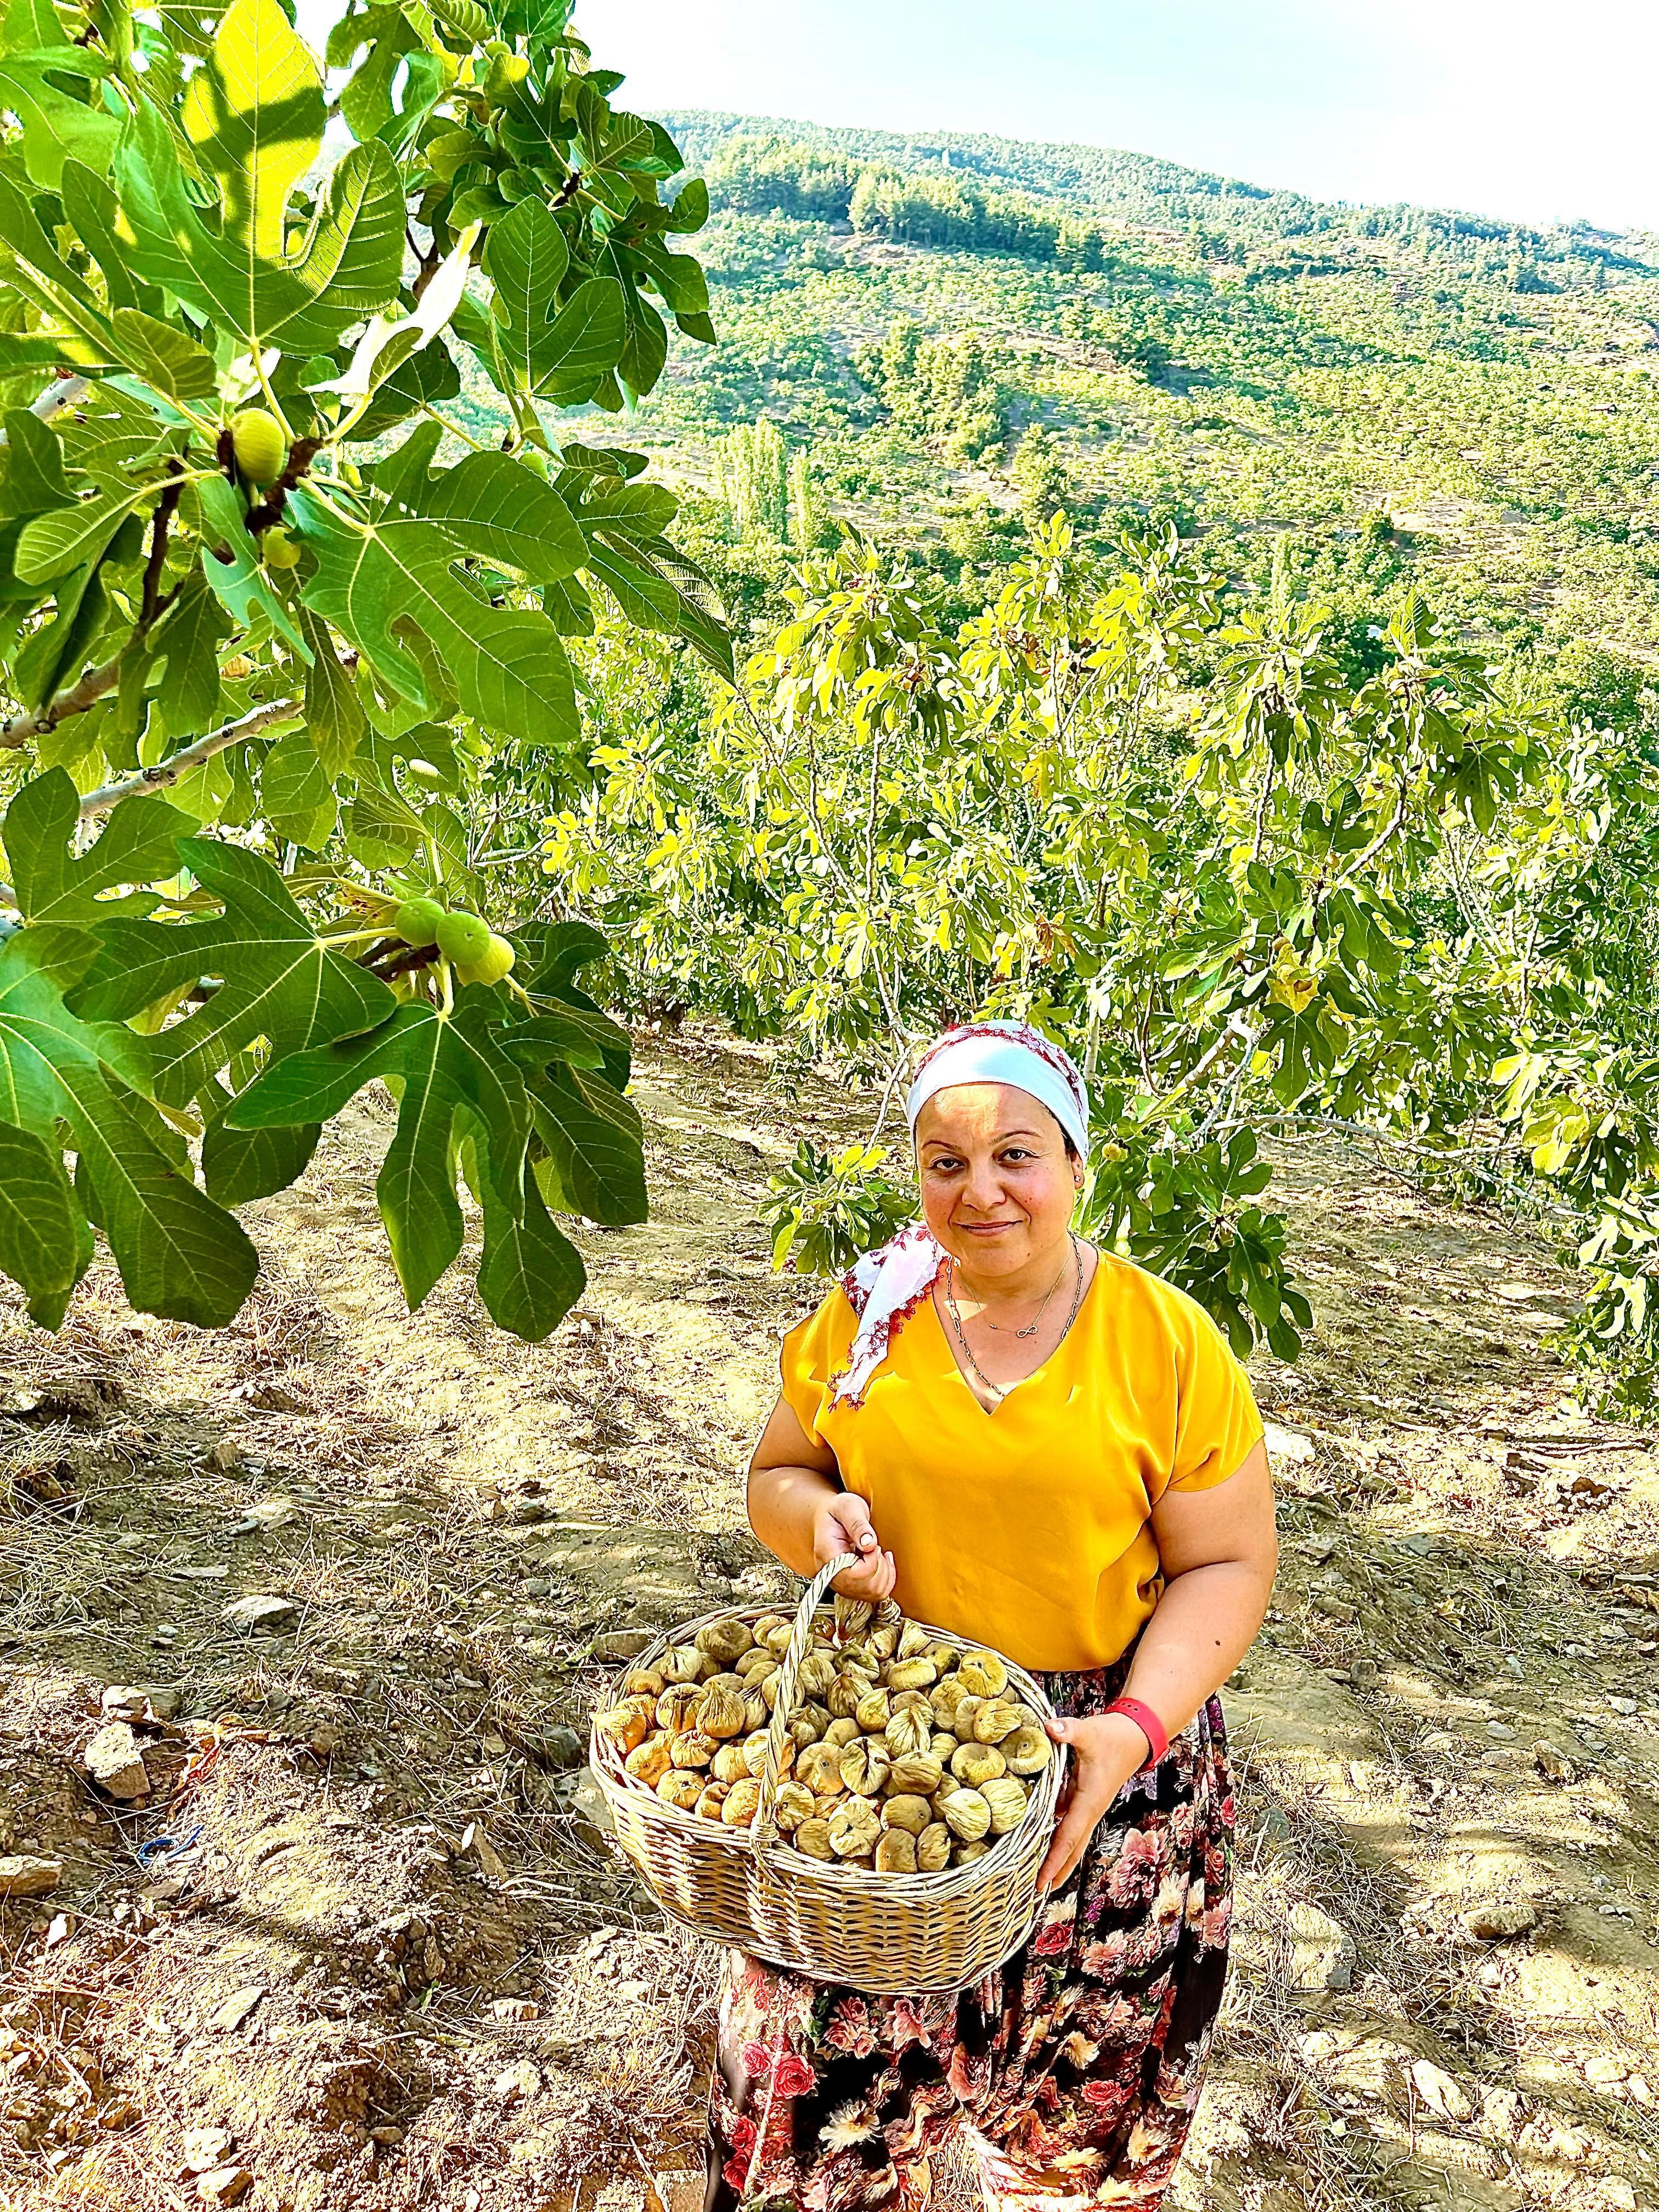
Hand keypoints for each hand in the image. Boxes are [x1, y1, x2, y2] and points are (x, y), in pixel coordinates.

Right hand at [811, 1493, 895, 1602]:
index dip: (871, 1563)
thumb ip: (858, 1524)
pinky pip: (875, 1594)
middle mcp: (830, 1573)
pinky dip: (886, 1580)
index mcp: (827, 1554)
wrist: (831, 1516)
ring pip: (872, 1594)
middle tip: (876, 1547)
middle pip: (864, 1588)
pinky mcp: (851, 1585)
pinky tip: (884, 1562)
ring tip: (879, 1553)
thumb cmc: (838, 1510)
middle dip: (880, 1568)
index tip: (873, 1545)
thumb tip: (869, 1544)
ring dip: (885, 1574)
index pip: (852, 1575)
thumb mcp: (848, 1507)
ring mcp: (840, 1581)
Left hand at [1037, 1712, 1151, 1890]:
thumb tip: (1051, 1727)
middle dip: (1057, 1871)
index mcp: (1088, 1802)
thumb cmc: (1113, 1736)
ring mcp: (1088, 1806)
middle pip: (1071, 1849)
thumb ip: (1069, 1731)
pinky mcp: (1084, 1798)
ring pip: (1071, 1838)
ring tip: (1038, 1874)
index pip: (1067, 1839)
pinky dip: (1056, 1834)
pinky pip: (1068, 1822)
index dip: (1053, 1862)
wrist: (1134, 1736)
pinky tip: (1040, 1836)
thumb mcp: (1089, 1732)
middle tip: (1037, 1892)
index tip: (1041, 1883)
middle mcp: (1089, 1810)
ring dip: (1058, 1856)